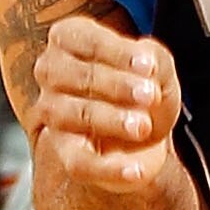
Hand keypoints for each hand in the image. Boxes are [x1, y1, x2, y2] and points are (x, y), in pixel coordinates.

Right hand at [33, 13, 183, 197]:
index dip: (117, 53)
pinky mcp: (66, 152)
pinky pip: (79, 163)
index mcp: (68, 39)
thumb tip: (149, 65)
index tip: (149, 66)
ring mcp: (54, 113)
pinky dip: (109, 169)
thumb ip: (155, 58)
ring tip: (143, 125)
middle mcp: (52, 72)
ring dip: (110, 119)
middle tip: (151, 95)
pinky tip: (136, 170)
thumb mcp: (157, 66)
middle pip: (76, 76)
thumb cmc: (142, 87)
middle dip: (115, 85)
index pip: (84, 40)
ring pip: (73, 115)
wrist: (145, 131)